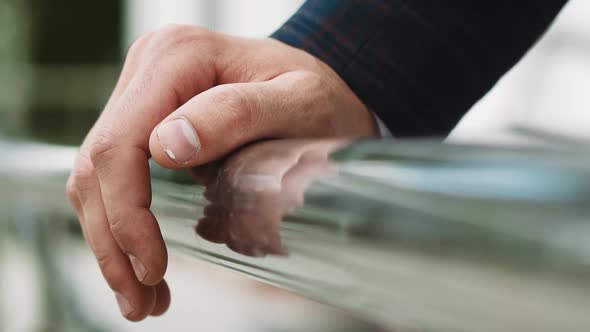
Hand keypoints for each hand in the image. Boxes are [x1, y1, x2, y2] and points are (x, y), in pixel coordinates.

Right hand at [66, 25, 377, 320]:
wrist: (323, 90)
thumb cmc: (320, 97)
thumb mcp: (300, 102)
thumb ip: (237, 114)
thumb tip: (164, 148)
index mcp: (177, 57)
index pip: (123, 143)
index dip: (128, 214)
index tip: (154, 267)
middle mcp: (150, 70)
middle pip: (100, 163)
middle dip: (114, 240)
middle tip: (140, 303)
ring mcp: (145, 94)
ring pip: (99, 176)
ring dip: (113, 241)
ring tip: (141, 298)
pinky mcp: (150, 119)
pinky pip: (119, 176)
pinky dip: (124, 225)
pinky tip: (142, 264)